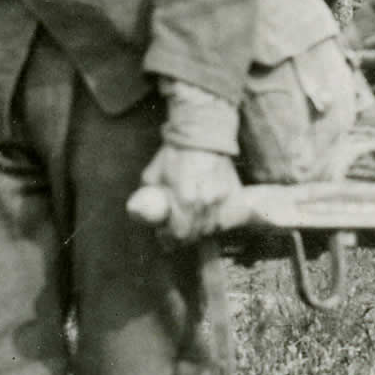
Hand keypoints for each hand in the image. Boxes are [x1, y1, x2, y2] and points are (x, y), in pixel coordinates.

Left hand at [130, 145, 247, 241]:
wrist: (202, 135)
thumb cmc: (174, 154)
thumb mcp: (152, 175)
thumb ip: (148, 196)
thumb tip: (142, 214)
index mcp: (184, 198)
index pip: (180, 232)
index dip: (170, 240)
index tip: (163, 236)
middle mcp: (205, 201)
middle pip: (196, 234)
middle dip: (183, 238)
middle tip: (174, 234)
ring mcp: (221, 199)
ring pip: (212, 228)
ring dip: (199, 232)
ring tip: (189, 227)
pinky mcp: (232, 195)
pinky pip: (224, 218)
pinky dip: (214, 223)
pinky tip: (205, 220)